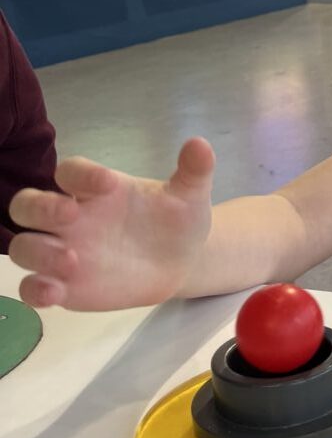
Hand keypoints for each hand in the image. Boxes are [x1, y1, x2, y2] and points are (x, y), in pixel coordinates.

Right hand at [9, 138, 214, 311]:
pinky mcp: (64, 286)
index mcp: (95, 188)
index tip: (108, 183)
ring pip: (25, 247)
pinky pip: (33, 288)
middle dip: (40, 207)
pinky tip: (54, 293)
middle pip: (28, 204)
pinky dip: (34, 291)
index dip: (81, 174)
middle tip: (70, 214)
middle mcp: (71, 217)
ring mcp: (62, 252)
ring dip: (38, 252)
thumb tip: (200, 144)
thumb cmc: (175, 220)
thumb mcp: (190, 195)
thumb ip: (193, 170)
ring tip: (72, 261)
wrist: (180, 260)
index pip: (70, 172)